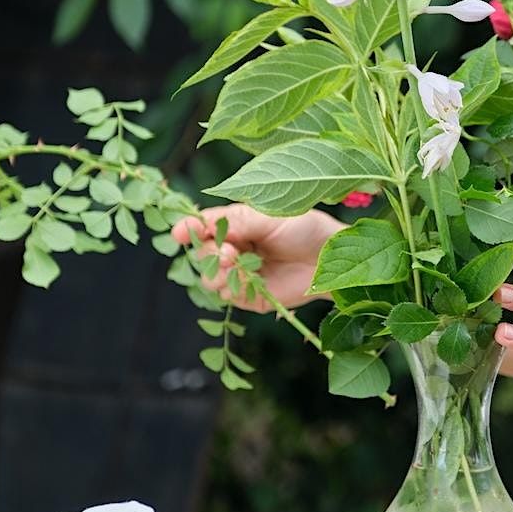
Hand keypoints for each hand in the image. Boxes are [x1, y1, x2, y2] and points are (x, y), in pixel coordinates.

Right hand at [171, 204, 342, 312]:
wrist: (332, 258)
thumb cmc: (305, 227)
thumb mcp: (270, 216)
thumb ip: (236, 221)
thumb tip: (201, 222)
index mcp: (238, 224)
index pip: (204, 226)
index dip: (189, 229)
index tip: (180, 233)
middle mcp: (236, 248)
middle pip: (202, 253)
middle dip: (208, 254)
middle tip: (228, 253)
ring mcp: (242, 273)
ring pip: (209, 277)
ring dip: (215, 273)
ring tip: (234, 266)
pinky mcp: (251, 295)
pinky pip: (228, 295)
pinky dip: (231, 288)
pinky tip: (247, 281)